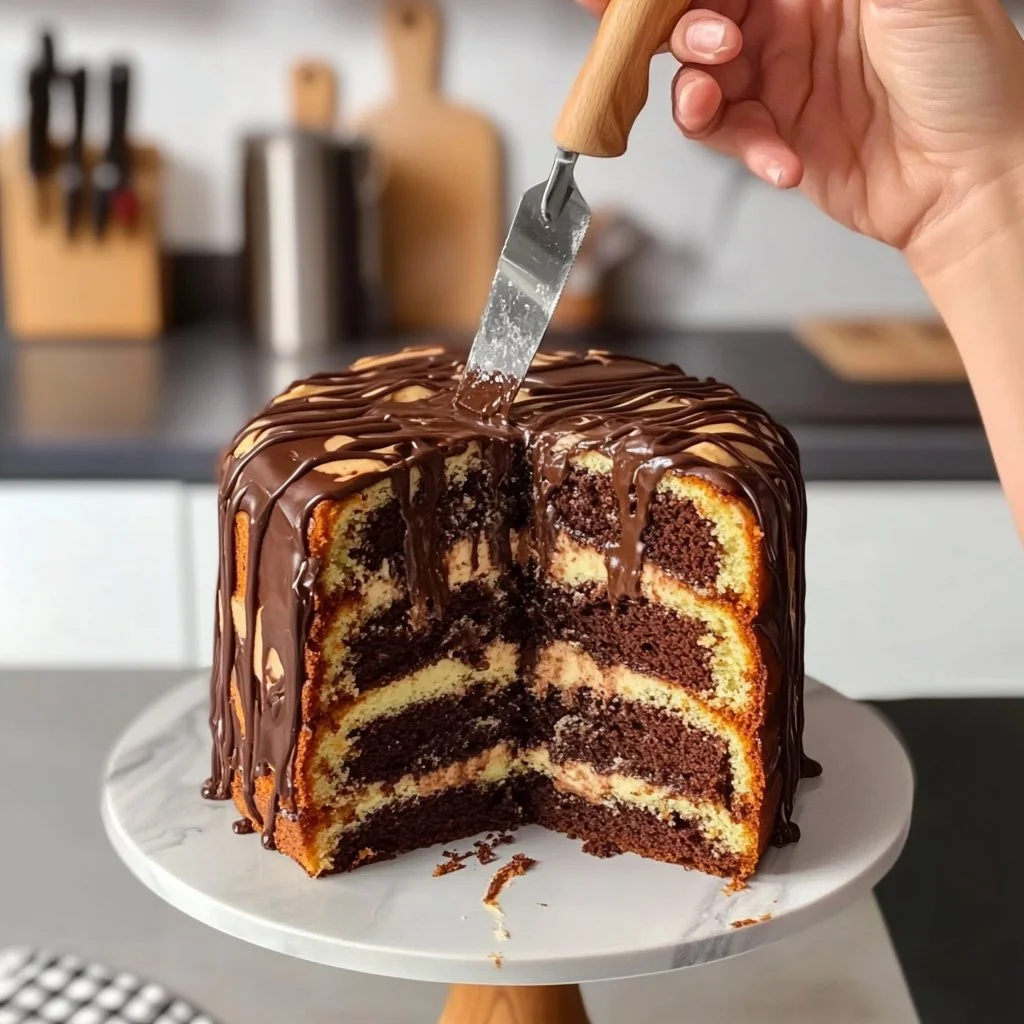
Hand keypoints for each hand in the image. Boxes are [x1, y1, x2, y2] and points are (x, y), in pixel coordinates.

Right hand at [576, 0, 1023, 269]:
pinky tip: (777, 159)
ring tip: (710, 102)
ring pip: (700, 77)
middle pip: (702, 15)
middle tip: (705, 44)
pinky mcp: (777, 138)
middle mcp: (796, 22)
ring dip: (695, 91)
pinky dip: (740, 148)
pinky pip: (728, 136)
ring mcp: (783, 82)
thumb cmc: (967, 77)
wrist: (976, 179)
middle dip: (677, 28)